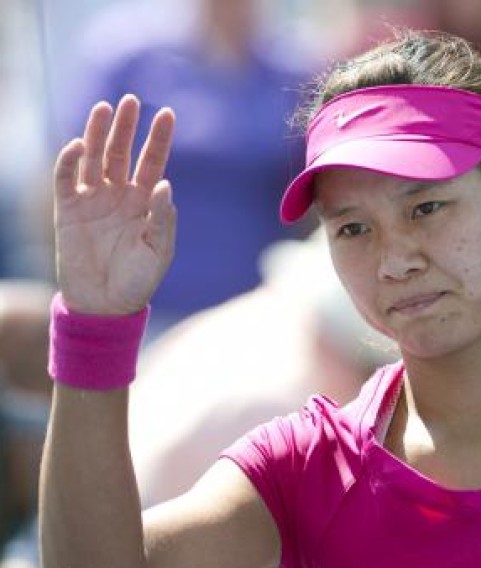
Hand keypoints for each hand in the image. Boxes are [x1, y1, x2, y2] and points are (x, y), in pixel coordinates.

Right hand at [52, 95, 175, 314]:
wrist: (105, 305)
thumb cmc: (138, 280)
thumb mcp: (159, 251)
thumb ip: (162, 219)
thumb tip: (164, 184)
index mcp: (144, 201)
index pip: (152, 162)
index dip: (158, 138)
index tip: (167, 113)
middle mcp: (118, 194)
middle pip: (120, 151)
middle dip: (125, 126)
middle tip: (129, 100)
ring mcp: (91, 200)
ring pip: (93, 158)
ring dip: (96, 133)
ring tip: (103, 108)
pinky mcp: (67, 210)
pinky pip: (65, 179)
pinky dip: (69, 160)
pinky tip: (77, 145)